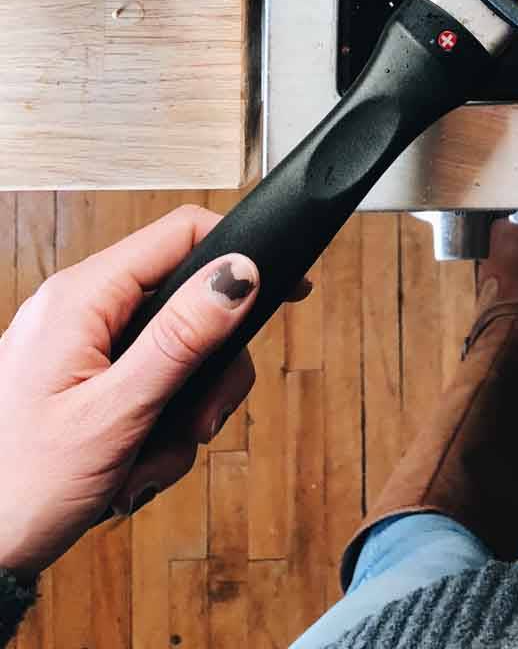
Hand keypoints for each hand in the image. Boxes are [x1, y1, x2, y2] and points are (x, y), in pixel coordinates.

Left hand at [0, 206, 274, 578]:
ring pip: (176, 352)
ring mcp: (79, 346)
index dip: (239, 256)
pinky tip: (132, 468)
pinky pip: (148, 384)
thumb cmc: (19, 489)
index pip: (181, 235)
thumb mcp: (116, 413)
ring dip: (182, 411)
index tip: (284, 288)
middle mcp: (79, 309)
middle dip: (208, 369)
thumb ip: (181, 338)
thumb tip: (239, 274)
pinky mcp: (82, 380)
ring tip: (153, 458)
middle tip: (201, 421)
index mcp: (81, 297)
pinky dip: (155, 429)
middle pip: (187, 302)